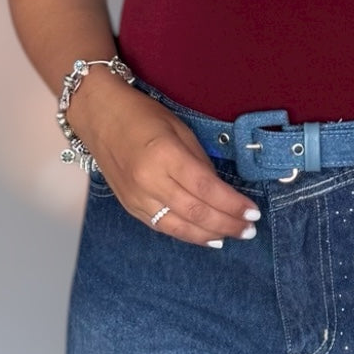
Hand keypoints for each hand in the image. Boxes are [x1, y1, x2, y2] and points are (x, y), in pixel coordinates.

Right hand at [72, 76, 261, 247]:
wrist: (100, 116)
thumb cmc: (142, 115)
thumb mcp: (179, 128)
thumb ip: (199, 161)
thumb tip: (219, 189)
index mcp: (165, 155)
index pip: (206, 188)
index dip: (232, 204)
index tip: (253, 212)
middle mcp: (149, 181)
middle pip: (195, 212)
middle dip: (227, 224)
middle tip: (249, 230)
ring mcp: (137, 198)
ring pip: (179, 227)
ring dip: (210, 235)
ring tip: (234, 236)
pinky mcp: (130, 206)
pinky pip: (163, 227)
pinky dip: (187, 235)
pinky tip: (206, 238)